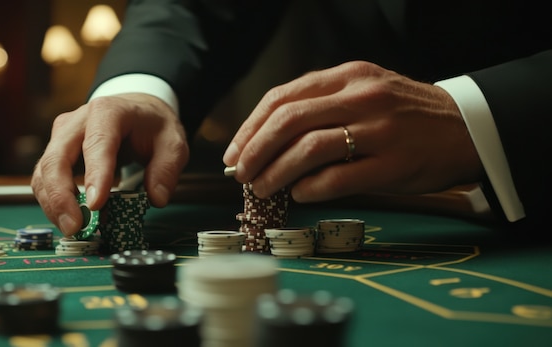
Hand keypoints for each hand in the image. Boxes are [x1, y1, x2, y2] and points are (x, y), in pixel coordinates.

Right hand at [32, 93, 188, 235]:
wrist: (136, 109)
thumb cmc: (152, 125)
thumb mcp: (173, 141)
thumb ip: (167, 169)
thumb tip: (156, 198)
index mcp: (108, 112)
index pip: (97, 144)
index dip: (95, 175)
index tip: (96, 205)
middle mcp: (76, 122)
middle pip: (56, 158)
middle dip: (61, 196)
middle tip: (75, 227)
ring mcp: (62, 136)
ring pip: (45, 171)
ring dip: (53, 204)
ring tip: (73, 229)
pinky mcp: (56, 152)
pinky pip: (45, 178)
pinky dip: (52, 202)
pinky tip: (68, 219)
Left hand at [223, 61, 483, 201]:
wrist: (466, 128)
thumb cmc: (405, 114)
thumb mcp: (365, 93)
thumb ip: (322, 107)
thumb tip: (266, 141)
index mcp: (349, 77)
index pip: (284, 96)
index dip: (251, 126)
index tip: (234, 150)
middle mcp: (361, 97)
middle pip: (289, 120)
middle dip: (255, 150)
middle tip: (239, 173)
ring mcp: (378, 130)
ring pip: (309, 149)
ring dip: (276, 172)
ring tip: (262, 188)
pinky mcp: (392, 164)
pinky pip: (338, 178)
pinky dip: (310, 189)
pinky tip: (300, 194)